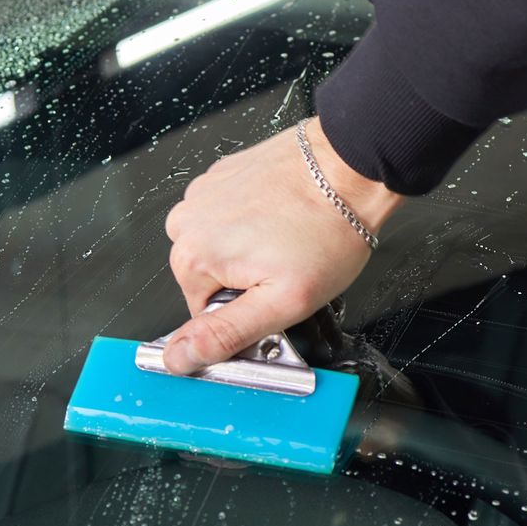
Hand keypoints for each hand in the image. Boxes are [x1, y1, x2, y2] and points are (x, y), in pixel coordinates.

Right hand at [161, 117, 401, 374]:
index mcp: (192, 256)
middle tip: (286, 268)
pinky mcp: (222, 175)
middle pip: (208, 277)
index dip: (245, 312)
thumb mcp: (280, 303)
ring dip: (247, 250)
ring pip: (218, 246)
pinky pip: (227, 215)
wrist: (349, 167)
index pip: (204, 313)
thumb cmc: (326, 230)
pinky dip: (251, 220)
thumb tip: (177, 357)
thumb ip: (224, 335)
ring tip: (286, 241)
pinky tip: (281, 218)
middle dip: (245, 280)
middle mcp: (187, 221)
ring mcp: (203, 193)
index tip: (274, 296)